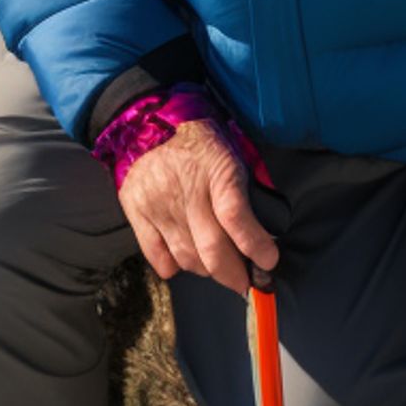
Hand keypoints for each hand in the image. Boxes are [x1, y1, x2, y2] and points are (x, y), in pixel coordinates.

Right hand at [117, 120, 280, 294]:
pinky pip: (159, 258)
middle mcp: (184, 187)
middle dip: (234, 274)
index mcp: (215, 168)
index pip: (235, 215)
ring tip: (216, 264)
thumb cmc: (204, 147)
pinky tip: (186, 254)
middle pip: (211, 247)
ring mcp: (157, 201)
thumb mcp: (234, 156)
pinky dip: (176, 266)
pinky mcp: (137, 212)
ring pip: (187, 258)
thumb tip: (264, 241)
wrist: (153, 125)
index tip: (268, 261)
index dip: (255, 245)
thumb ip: (248, 194)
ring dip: (207, 270)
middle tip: (244, 280)